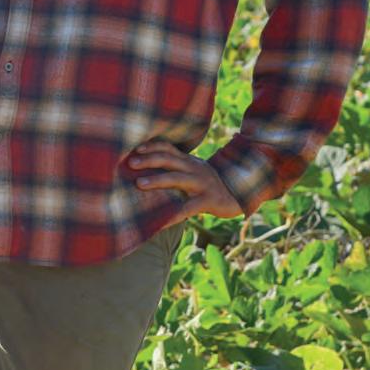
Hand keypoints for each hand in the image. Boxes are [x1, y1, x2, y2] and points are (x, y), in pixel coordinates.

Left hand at [124, 139, 243, 223]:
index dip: (152, 146)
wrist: (238, 196)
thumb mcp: (194, 171)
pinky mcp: (207, 200)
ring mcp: (201, 184)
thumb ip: (177, 167)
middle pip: (169, 159)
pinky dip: (172, 216)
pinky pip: (187, 208)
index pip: (168, 148)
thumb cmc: (208, 184)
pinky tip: (158, 223)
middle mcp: (194, 169)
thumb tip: (149, 166)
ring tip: (139, 183)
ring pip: (177, 179)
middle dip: (149, 159)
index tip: (135, 148)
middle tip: (130, 162)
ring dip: (157, 180)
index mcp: (189, 161)